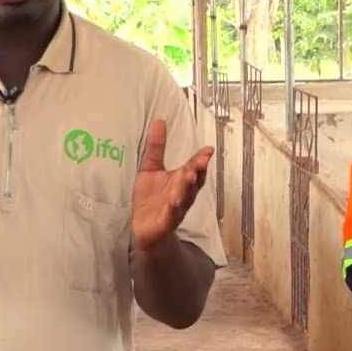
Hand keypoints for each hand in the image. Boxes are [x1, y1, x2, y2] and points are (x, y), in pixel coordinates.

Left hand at [131, 119, 212, 251]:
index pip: (194, 168)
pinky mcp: (165, 222)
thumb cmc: (150, 198)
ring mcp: (176, 209)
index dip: (201, 160)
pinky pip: (171, 215)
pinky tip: (174, 203)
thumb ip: (156, 147)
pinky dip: (173, 209)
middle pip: (193, 182)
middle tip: (201, 160)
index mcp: (181, 181)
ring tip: (189, 176)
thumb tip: (159, 120)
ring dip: (187, 187)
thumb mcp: (151, 168)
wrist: (143, 229)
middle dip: (197, 171)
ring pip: (184, 197)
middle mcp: (183, 194)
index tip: (208, 149)